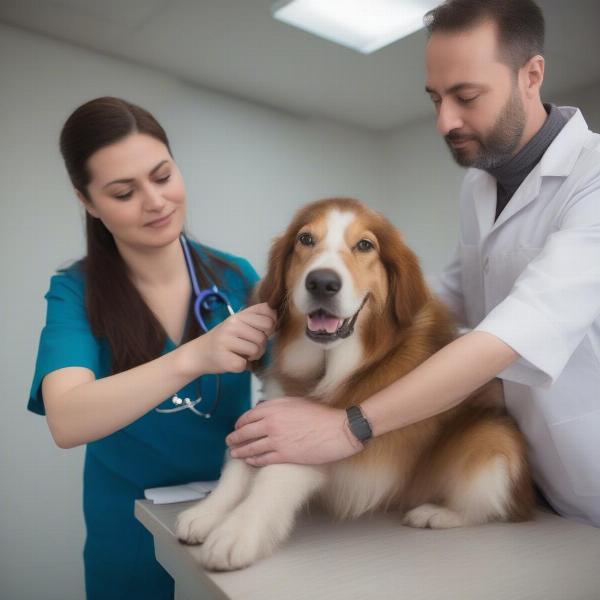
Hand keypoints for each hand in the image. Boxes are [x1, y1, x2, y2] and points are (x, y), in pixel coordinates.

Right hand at [195, 303, 275, 373]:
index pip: (268, 314)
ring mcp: (226, 341)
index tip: (262, 331)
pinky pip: (245, 364)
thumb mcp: (238, 323)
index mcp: (238, 315)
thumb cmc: (224, 339)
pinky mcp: (224, 359)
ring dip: (253, 357)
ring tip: (241, 354)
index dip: (271, 326)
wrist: (198, 354)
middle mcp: (232, 325)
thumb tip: (276, 314)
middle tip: (249, 347)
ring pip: (257, 350)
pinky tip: (233, 361)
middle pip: (264, 336)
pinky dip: (242, 366)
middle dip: (261, 345)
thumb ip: (256, 317)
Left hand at [226, 397, 363, 465]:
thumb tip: (264, 410)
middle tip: (229, 441)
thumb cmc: (321, 414)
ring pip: (251, 447)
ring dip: (240, 451)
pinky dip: (253, 461)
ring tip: (234, 453)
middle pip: (245, 432)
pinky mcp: (284, 455)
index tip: (237, 427)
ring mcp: (277, 440)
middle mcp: (272, 423)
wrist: (337, 430)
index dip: (240, 423)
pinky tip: (250, 461)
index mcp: (274, 408)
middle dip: (234, 438)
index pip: (248, 416)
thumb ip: (278, 406)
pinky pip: (262, 459)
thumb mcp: (297, 402)